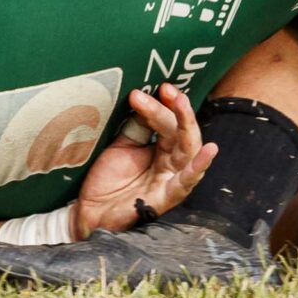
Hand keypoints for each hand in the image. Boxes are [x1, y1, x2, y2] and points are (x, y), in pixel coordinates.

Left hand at [70, 85, 216, 239]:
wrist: (89, 210)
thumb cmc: (107, 179)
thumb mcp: (122, 145)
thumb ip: (137, 125)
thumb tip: (143, 96)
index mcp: (163, 150)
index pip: (169, 123)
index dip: (164, 105)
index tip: (160, 86)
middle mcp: (171, 164)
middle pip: (180, 132)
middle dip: (177, 109)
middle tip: (167, 89)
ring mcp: (170, 180)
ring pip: (188, 150)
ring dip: (187, 125)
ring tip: (181, 103)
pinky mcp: (165, 198)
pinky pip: (185, 183)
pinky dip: (198, 167)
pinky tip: (209, 151)